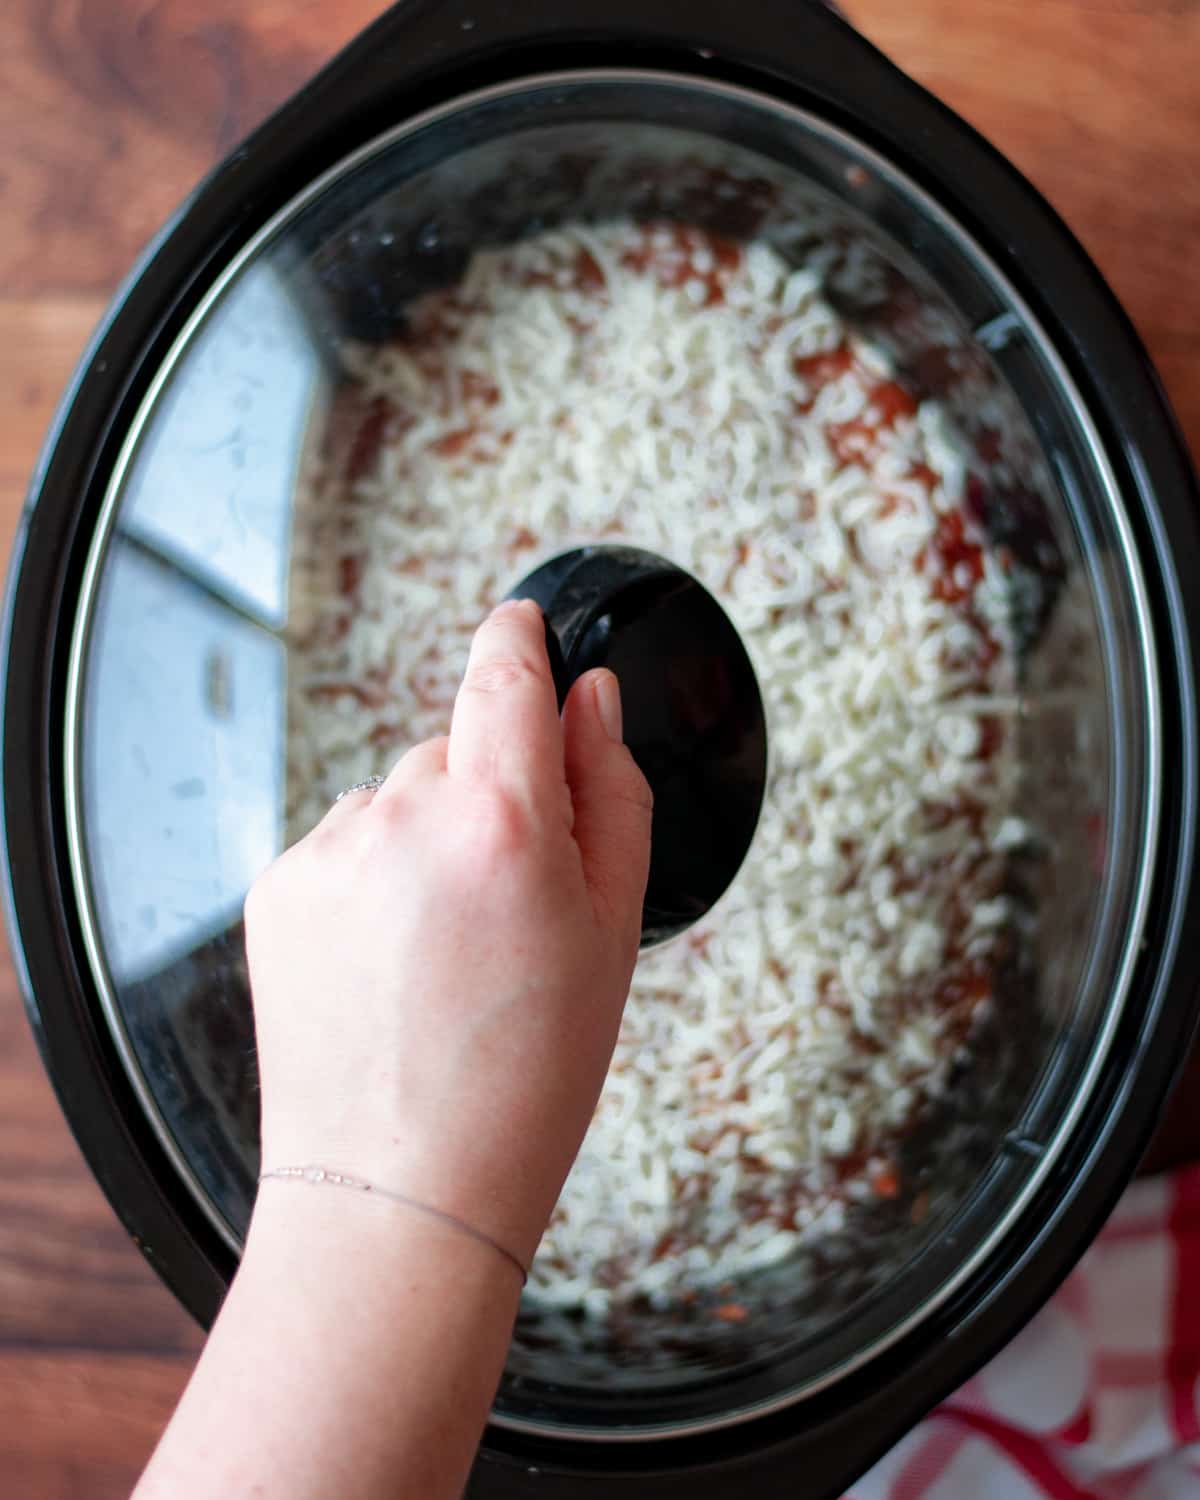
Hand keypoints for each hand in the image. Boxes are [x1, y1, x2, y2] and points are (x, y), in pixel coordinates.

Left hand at [245, 599, 652, 1267]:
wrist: (401, 1190)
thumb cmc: (525, 1077)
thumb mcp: (612, 930)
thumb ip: (611, 790)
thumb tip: (592, 700)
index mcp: (501, 820)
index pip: (503, 670)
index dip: (519, 636)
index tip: (522, 625)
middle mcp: (401, 817)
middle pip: (453, 748)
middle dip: (488, 794)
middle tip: (510, 903)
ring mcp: (327, 852)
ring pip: (395, 800)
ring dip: (424, 841)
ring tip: (443, 953)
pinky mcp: (276, 888)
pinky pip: (343, 847)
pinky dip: (372, 881)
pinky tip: (391, 964)